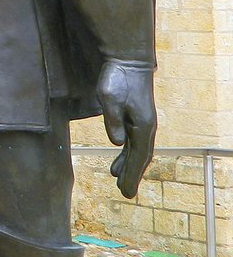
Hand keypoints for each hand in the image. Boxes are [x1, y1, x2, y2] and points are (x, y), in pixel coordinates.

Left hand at [97, 60, 156, 197]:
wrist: (128, 63)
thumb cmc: (118, 79)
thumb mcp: (109, 98)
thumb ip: (112, 121)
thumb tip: (117, 143)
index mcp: (143, 126)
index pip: (138, 156)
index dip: (132, 175)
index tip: (126, 191)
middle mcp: (146, 127)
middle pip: (141, 157)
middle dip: (133, 175)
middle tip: (125, 193)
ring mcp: (142, 123)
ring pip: (138, 150)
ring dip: (130, 166)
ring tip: (120, 180)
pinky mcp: (136, 117)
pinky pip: (133, 141)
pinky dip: (127, 154)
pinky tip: (118, 160)